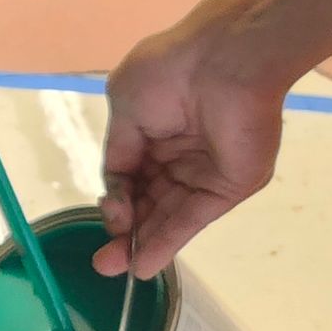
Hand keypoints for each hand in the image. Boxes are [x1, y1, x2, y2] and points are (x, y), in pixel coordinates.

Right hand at [96, 19, 289, 278]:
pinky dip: (168, 241)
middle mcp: (178, 156)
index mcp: (153, 131)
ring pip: (167, 215)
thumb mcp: (125, 108)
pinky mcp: (226, 187)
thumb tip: (117, 192)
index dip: (118, 202)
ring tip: (115, 268)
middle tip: (105, 262)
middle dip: (126, 232)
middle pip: (149, 203)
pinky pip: (191, 218)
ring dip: (143, 243)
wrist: (223, 62)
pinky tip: (145, 263)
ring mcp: (203, 174)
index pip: (131, 178)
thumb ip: (119, 155)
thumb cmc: (167, 75)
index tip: (108, 219)